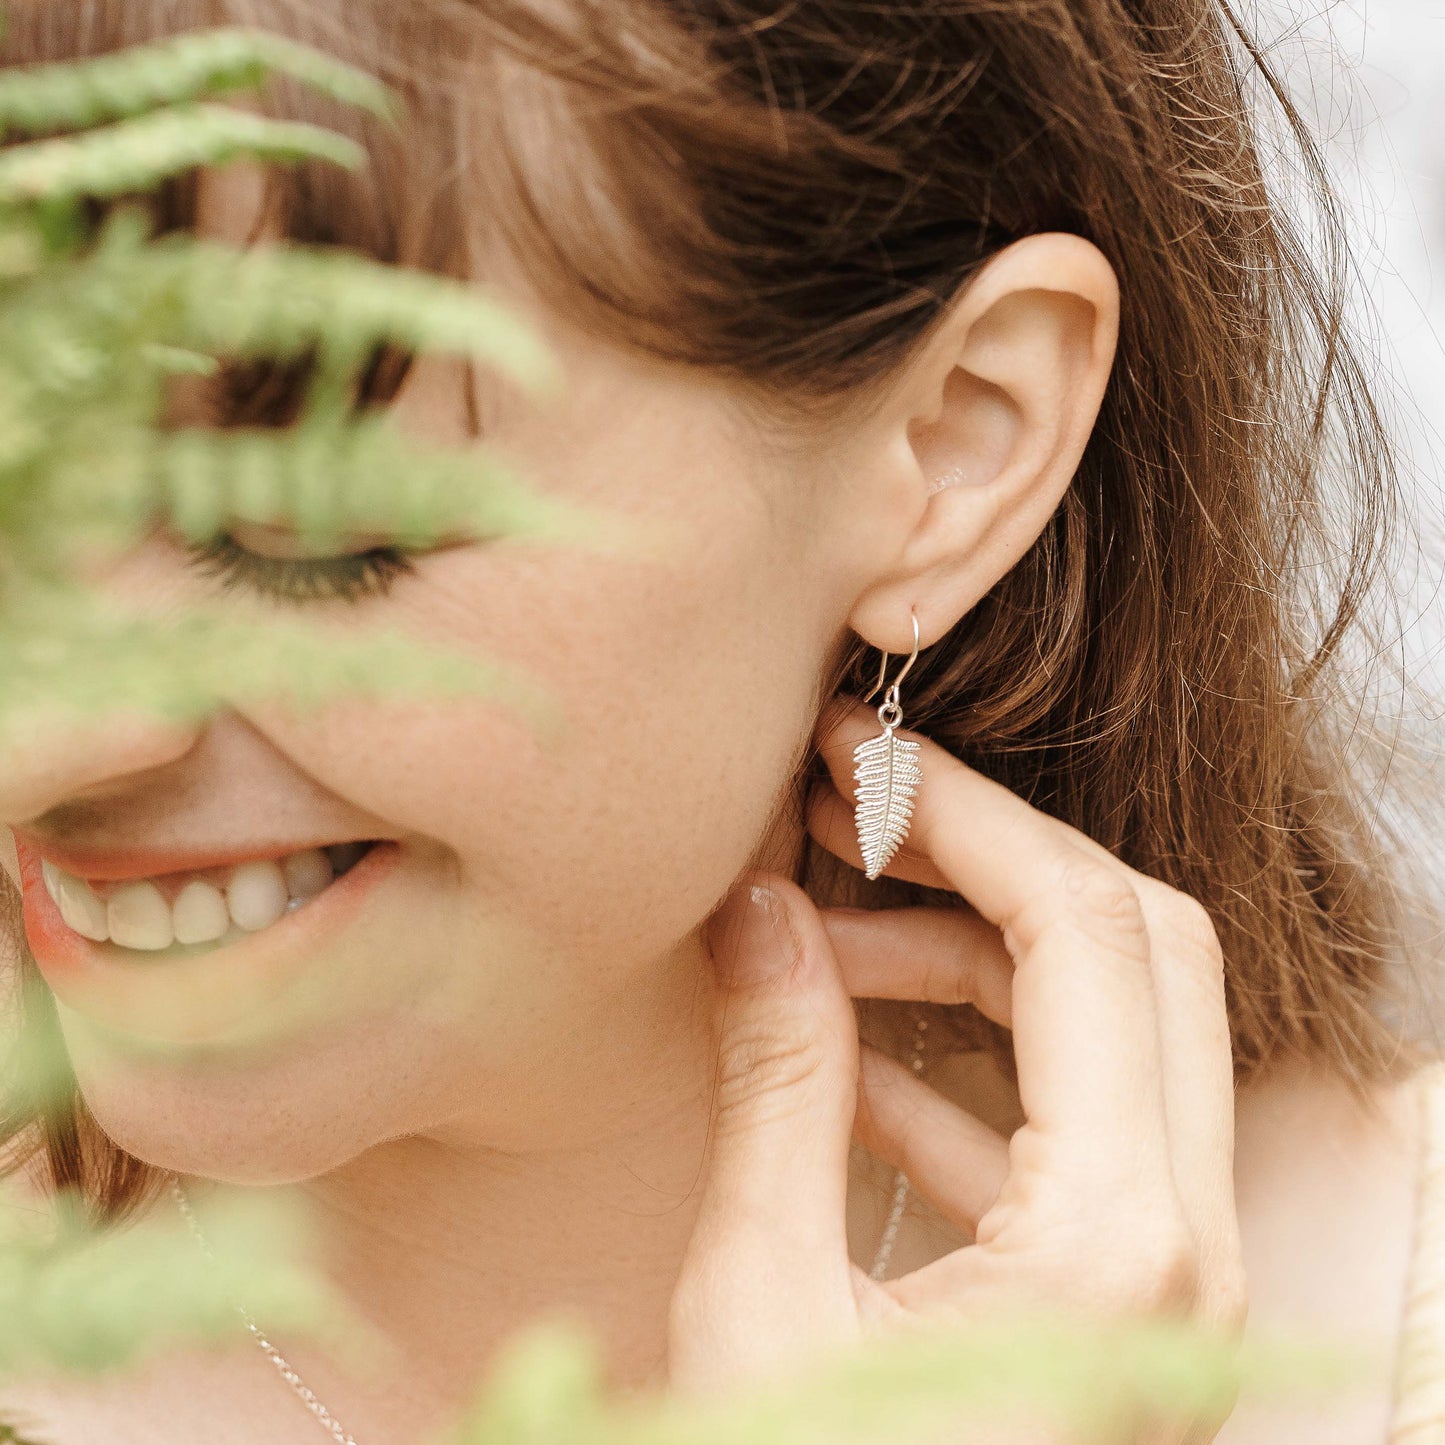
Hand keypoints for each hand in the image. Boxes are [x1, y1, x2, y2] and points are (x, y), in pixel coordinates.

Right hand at [667, 696, 1246, 1438]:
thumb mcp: (757, 1304)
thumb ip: (775, 1079)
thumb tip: (758, 907)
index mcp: (1115, 1249)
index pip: (1084, 930)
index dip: (964, 813)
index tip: (860, 760)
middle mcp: (1184, 1253)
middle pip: (1147, 952)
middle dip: (995, 857)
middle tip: (855, 820)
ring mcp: (1172, 1284)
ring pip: (1123, 1032)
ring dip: (981, 959)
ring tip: (829, 939)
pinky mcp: (1127, 1308)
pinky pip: (1081, 1130)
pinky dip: (979, 1065)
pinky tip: (854, 1056)